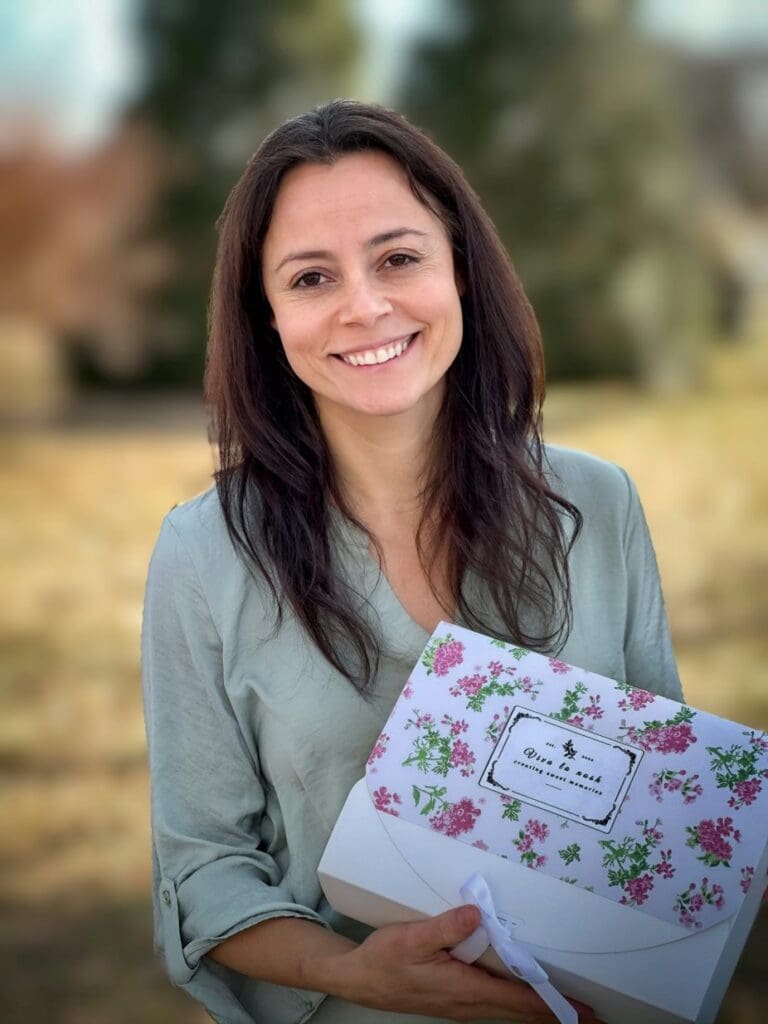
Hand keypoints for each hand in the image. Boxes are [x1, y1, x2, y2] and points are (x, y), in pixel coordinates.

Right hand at [337, 905, 594, 1021]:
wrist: (359, 979)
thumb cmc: (385, 961)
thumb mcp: (412, 939)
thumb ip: (446, 927)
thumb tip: (477, 913)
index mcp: (465, 990)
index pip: (519, 1002)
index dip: (552, 1007)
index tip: (583, 1014)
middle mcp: (469, 1002)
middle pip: (520, 1011)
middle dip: (554, 1012)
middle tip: (589, 1014)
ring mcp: (462, 1003)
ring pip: (509, 1009)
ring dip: (537, 1007)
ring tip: (564, 1004)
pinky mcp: (455, 997)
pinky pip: (495, 1002)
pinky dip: (517, 1000)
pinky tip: (522, 990)